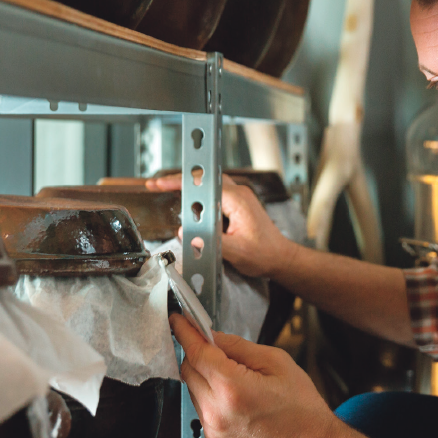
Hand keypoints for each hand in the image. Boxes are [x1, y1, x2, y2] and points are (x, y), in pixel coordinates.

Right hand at [145, 173, 297, 278]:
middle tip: (156, 187)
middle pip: (203, 179)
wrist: (281, 258)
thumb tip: (184, 233)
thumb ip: (209, 242)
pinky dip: (198, 199)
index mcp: (237, 200)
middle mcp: (238, 194)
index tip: (161, 184)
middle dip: (178, 181)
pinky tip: (187, 206)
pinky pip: (213, 196)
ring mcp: (238, 198)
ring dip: (188, 189)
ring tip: (166, 193)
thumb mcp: (235, 252)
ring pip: (207, 186)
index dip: (179, 182)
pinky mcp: (237, 206)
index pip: (203, 184)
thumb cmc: (264, 254)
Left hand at [171, 313, 338, 437]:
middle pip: (188, 370)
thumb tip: (214, 336)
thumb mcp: (277, 363)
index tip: (179, 320)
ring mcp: (213, 429)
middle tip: (218, 346)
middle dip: (198, 353)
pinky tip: (235, 395)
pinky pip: (201, 408)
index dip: (185, 332)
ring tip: (236, 376)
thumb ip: (239, 347)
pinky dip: (210, 394)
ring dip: (204, 375)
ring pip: (192, 389)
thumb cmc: (302, 409)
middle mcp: (216, 411)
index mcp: (232, 388)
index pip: (196, 352)